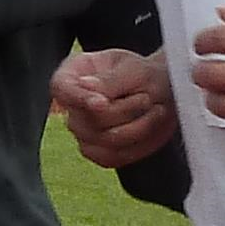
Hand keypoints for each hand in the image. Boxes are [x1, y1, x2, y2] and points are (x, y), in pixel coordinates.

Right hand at [53, 47, 177, 169]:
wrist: (164, 92)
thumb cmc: (144, 75)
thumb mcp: (132, 68)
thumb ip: (110, 80)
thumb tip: (86, 87)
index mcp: (73, 74)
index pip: (60, 88)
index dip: (78, 98)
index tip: (102, 103)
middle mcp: (73, 105)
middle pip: (85, 120)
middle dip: (123, 111)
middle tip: (146, 97)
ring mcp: (83, 132)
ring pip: (103, 141)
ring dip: (137, 127)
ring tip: (155, 110)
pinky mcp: (99, 152)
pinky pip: (114, 157)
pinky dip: (138, 144)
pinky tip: (150, 127)